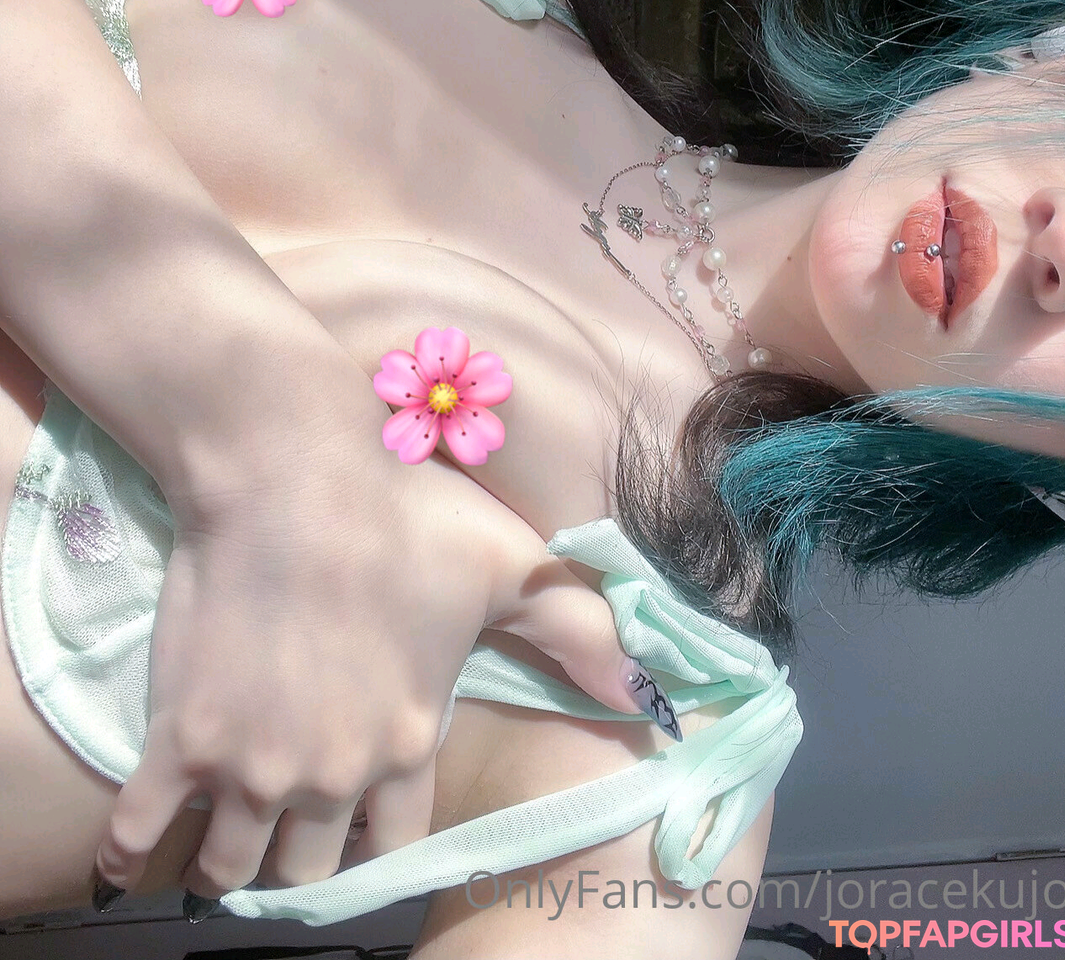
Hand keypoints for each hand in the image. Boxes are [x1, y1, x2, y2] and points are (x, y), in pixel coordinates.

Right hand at [92, 410, 648, 905]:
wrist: (291, 470)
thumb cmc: (405, 513)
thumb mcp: (510, 569)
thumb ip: (583, 637)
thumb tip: (655, 704)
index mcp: (408, 741)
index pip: (396, 847)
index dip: (376, 841)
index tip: (358, 827)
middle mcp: (332, 775)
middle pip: (311, 870)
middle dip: (304, 858)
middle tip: (291, 827)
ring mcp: (252, 765)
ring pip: (234, 866)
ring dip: (231, 859)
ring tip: (228, 832)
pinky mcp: (181, 741)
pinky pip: (140, 836)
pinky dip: (135, 854)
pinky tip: (139, 855)